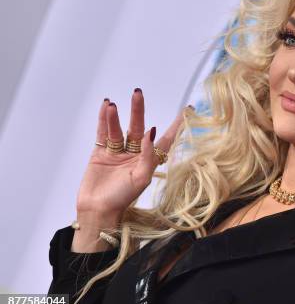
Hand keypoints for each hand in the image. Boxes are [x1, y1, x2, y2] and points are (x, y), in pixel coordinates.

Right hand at [76, 88, 190, 216]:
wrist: (97, 210)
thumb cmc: (122, 198)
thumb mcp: (141, 178)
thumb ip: (148, 155)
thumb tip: (151, 132)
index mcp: (149, 161)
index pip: (166, 139)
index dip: (177, 125)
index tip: (188, 109)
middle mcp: (135, 154)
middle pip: (138, 127)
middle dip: (138, 110)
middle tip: (137, 93)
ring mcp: (118, 152)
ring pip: (118, 129)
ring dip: (115, 117)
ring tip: (113, 105)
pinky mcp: (101, 153)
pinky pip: (103, 133)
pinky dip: (104, 120)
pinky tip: (106, 107)